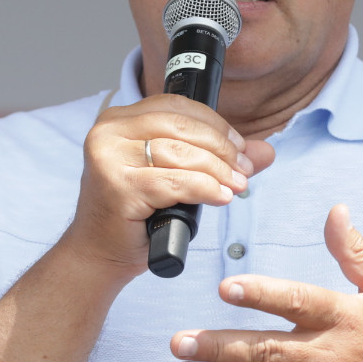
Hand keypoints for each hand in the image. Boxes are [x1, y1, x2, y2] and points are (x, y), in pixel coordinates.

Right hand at [63, 95, 275, 275]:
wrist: (98, 254)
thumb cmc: (133, 216)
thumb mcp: (176, 178)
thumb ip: (217, 159)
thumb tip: (264, 152)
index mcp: (118, 120)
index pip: (176, 107)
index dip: (215, 125)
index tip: (240, 148)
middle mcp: (108, 132)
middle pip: (180, 127)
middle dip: (221, 148)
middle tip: (244, 170)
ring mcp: (110, 158)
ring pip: (180, 154)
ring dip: (217, 171)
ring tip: (237, 186)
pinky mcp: (118, 185)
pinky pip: (174, 182)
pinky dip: (203, 189)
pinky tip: (219, 197)